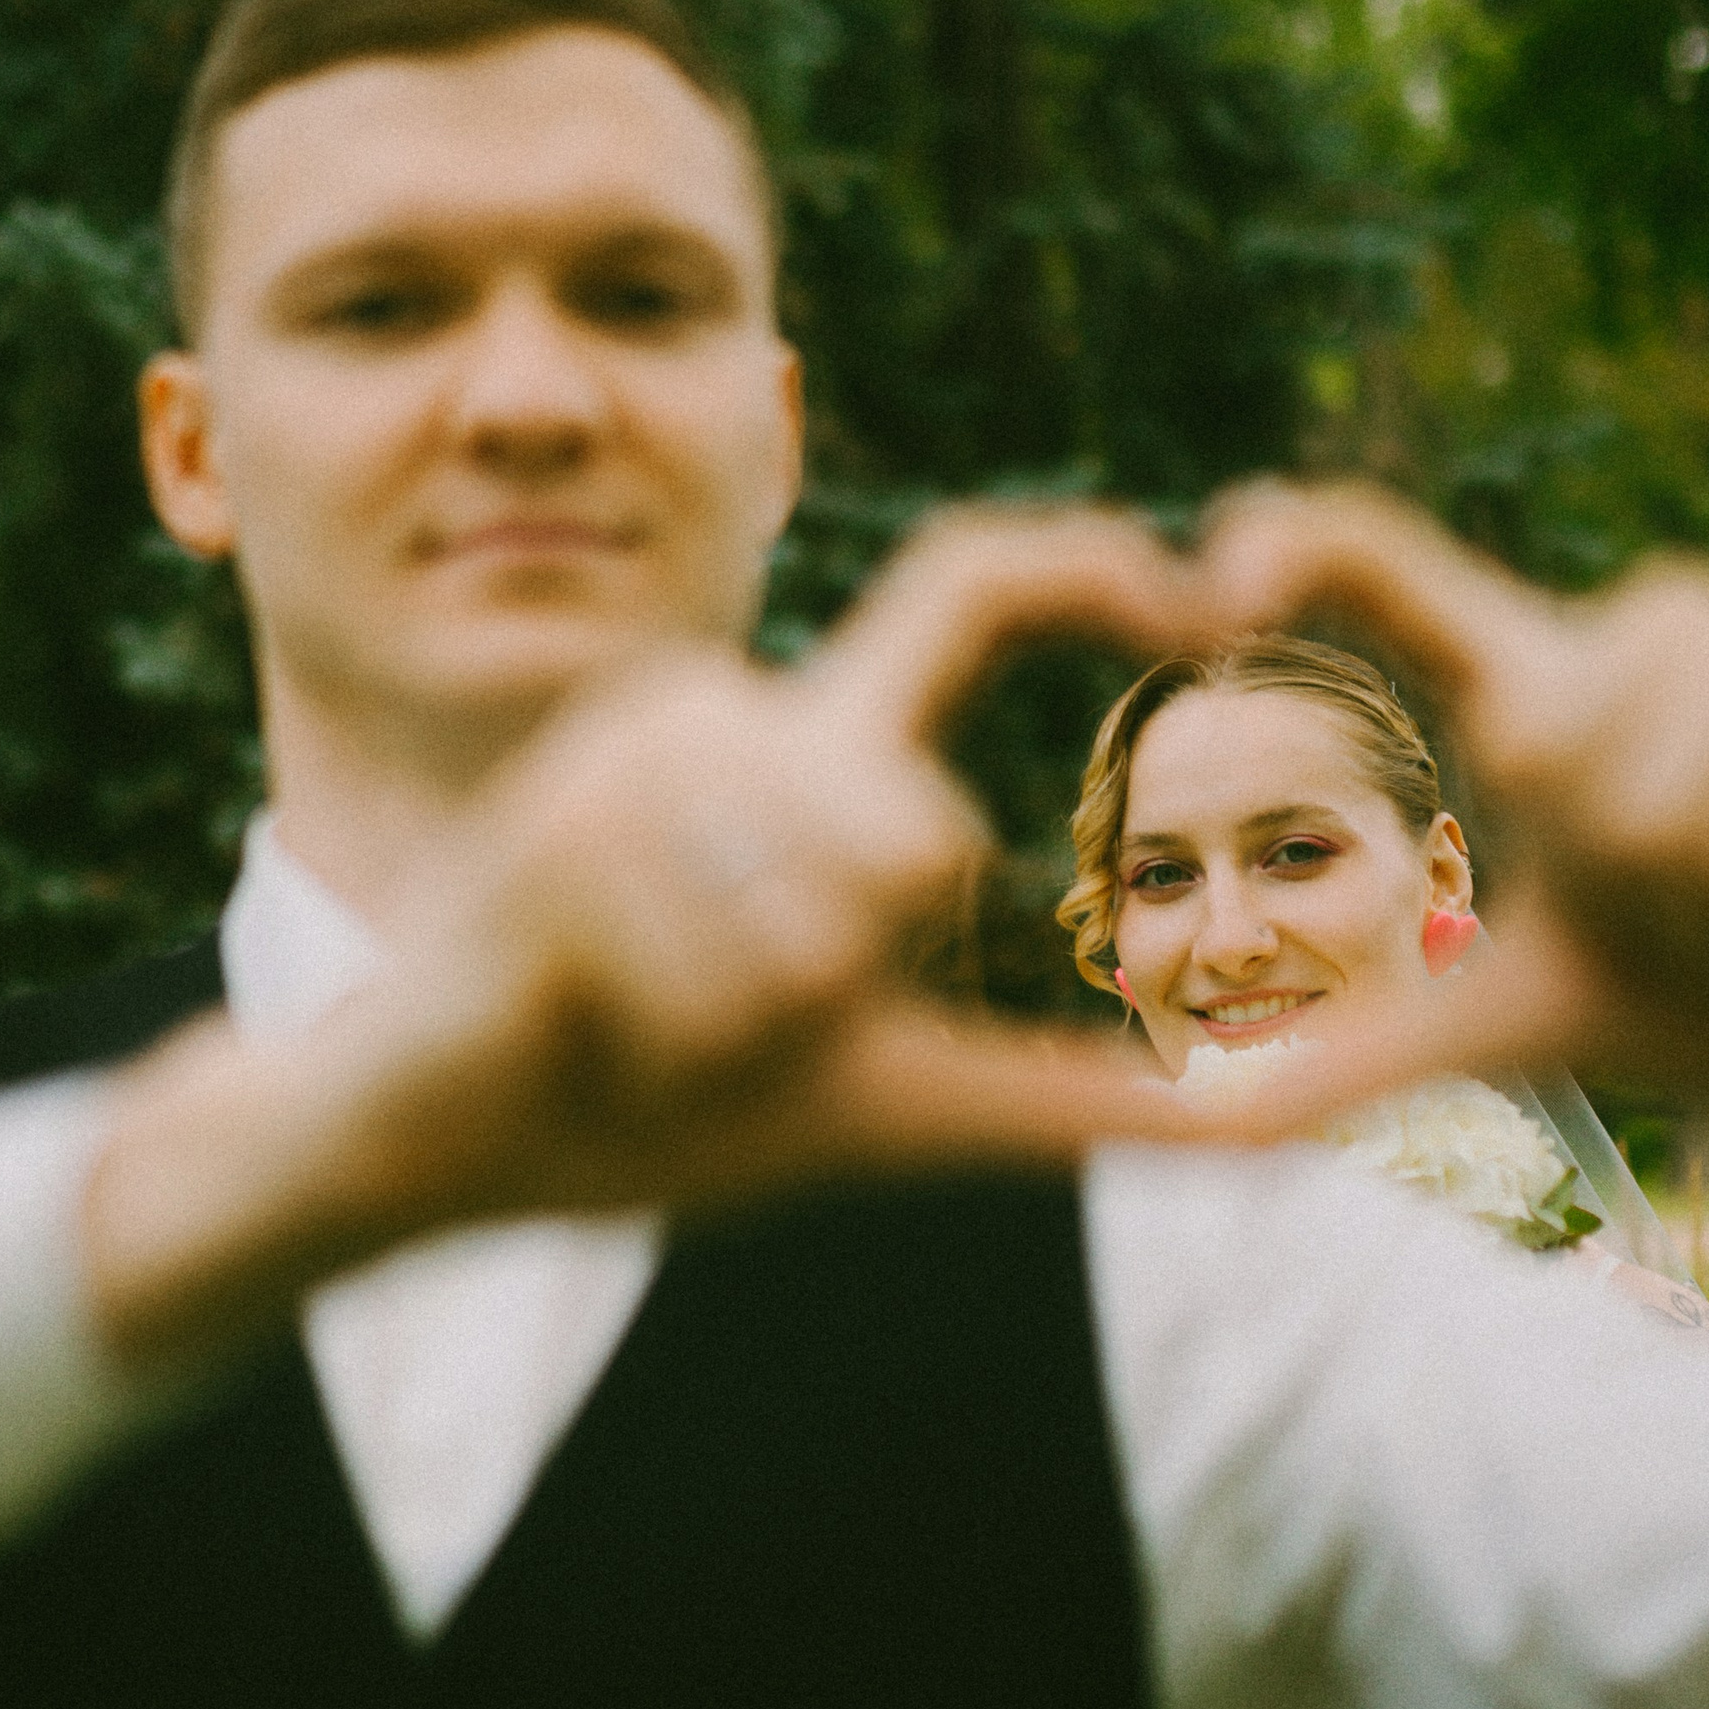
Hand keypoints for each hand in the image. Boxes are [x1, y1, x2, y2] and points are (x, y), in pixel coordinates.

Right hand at [84, 510, 1218, 1369]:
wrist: (421, 1136)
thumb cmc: (652, 1109)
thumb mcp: (897, 1102)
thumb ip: (1076, 1101)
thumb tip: (1287, 1137)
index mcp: (806, 746)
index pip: (965, 595)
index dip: (1090, 572)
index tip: (1212, 609)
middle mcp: (725, 710)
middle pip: (921, 832)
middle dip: (853, 983)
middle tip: (726, 1029)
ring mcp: (629, 755)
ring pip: (825, 909)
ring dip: (754, 1029)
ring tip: (644, 1025)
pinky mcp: (556, 825)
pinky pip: (720, 965)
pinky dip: (679, 1045)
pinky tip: (584, 1029)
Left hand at [1181, 481, 1708, 1302]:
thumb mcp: (1518, 1024)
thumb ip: (1359, 1060)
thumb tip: (1197, 1133)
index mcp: (1540, 688)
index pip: (1397, 571)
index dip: (1312, 548)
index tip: (1221, 555)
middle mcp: (1645, 624)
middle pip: (1542, 757)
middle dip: (1619, 904)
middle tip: (1700, 923)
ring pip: (1666, 815)